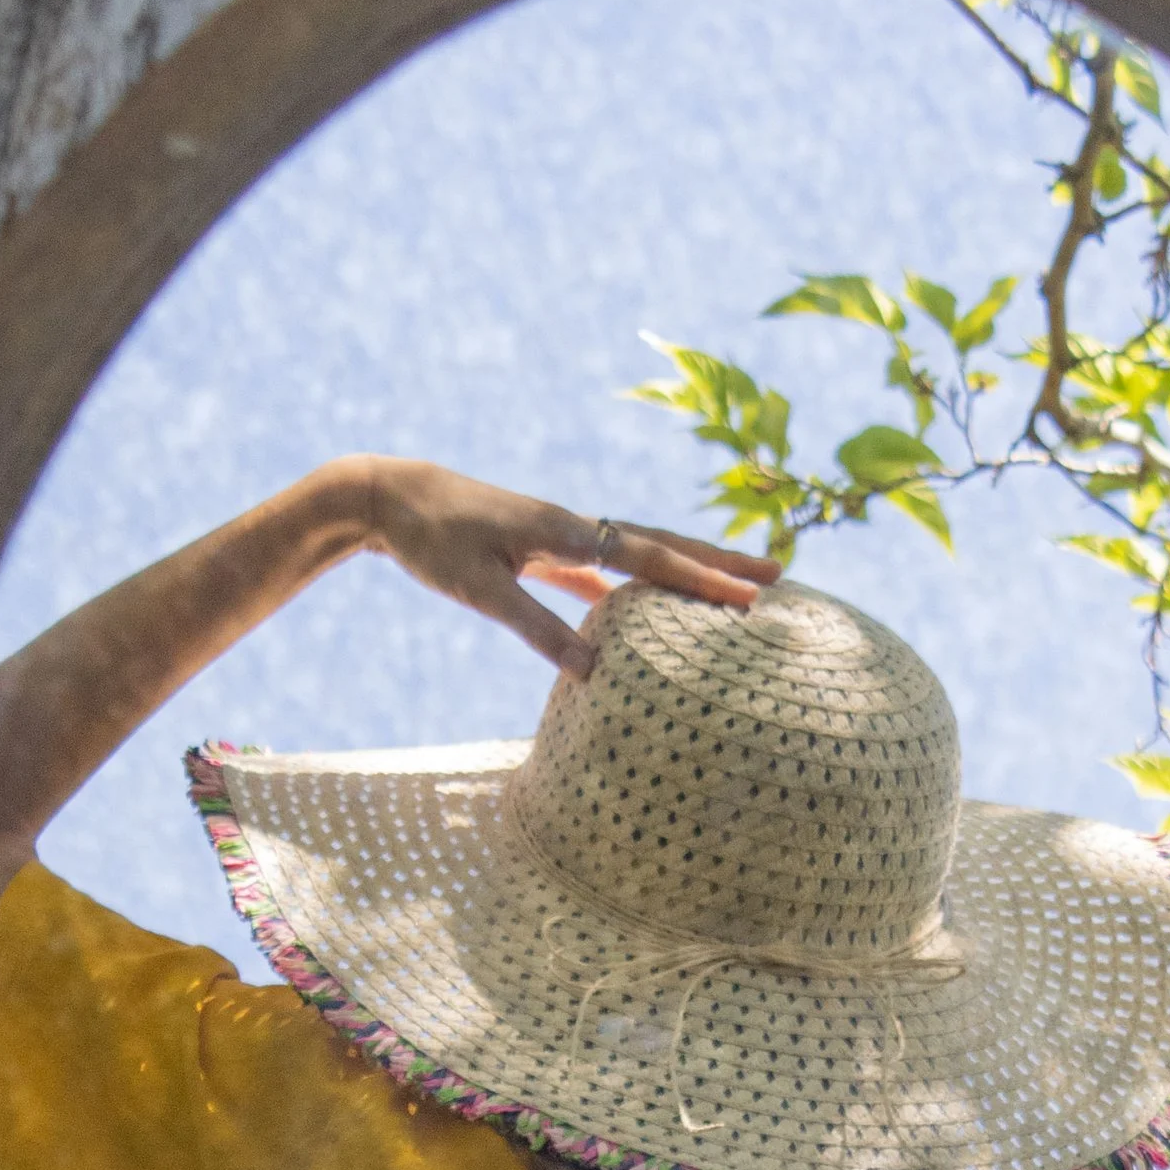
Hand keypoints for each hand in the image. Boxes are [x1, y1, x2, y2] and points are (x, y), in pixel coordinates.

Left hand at [338, 457, 780, 675]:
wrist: (389, 497)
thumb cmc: (430, 539)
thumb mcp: (478, 591)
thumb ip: (535, 627)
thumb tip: (591, 672)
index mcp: (564, 531)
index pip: (649, 557)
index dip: (703, 576)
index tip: (752, 592)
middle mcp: (573, 527)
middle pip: (661, 545)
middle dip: (720, 562)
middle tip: (780, 575)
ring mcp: (561, 537)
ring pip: (638, 554)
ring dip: (687, 569)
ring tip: (735, 587)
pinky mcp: (542, 550)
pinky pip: (603, 570)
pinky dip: (635, 587)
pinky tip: (650, 613)